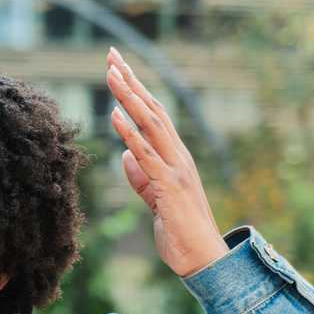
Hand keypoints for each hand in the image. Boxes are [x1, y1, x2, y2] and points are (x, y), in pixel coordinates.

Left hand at [105, 48, 228, 276]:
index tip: (116, 67)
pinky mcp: (169, 186)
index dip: (134, 90)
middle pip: (152, 109)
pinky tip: (115, 116)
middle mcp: (178, 156)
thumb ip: (141, 178)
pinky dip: (130, 134)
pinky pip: (147, 155)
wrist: (203, 259)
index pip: (152, 115)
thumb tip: (125, 156)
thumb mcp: (154, 200)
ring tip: (111, 74)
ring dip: (129, 98)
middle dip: (131, 81)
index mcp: (174, 157)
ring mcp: (175, 169)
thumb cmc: (180, 231)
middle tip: (112, 54)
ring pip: (151, 124)